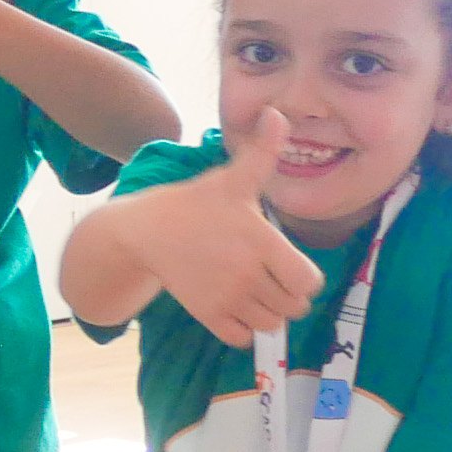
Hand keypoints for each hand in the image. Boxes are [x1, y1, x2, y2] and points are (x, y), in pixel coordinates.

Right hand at [154, 105, 329, 345]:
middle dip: (287, 296)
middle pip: (293, 307)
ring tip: (254, 293)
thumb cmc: (194, 203)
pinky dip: (243, 329)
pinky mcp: (206, 314)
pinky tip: (235, 307)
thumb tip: (277, 114)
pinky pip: (241, 338)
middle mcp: (246, 273)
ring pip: (269, 325)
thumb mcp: (231, 178)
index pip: (308, 281)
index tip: (287, 264)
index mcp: (260, 241)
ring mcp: (226, 297)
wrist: (143, 231)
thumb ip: (262, 153)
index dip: (304, 277)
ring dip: (267, 313)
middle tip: (271, 279)